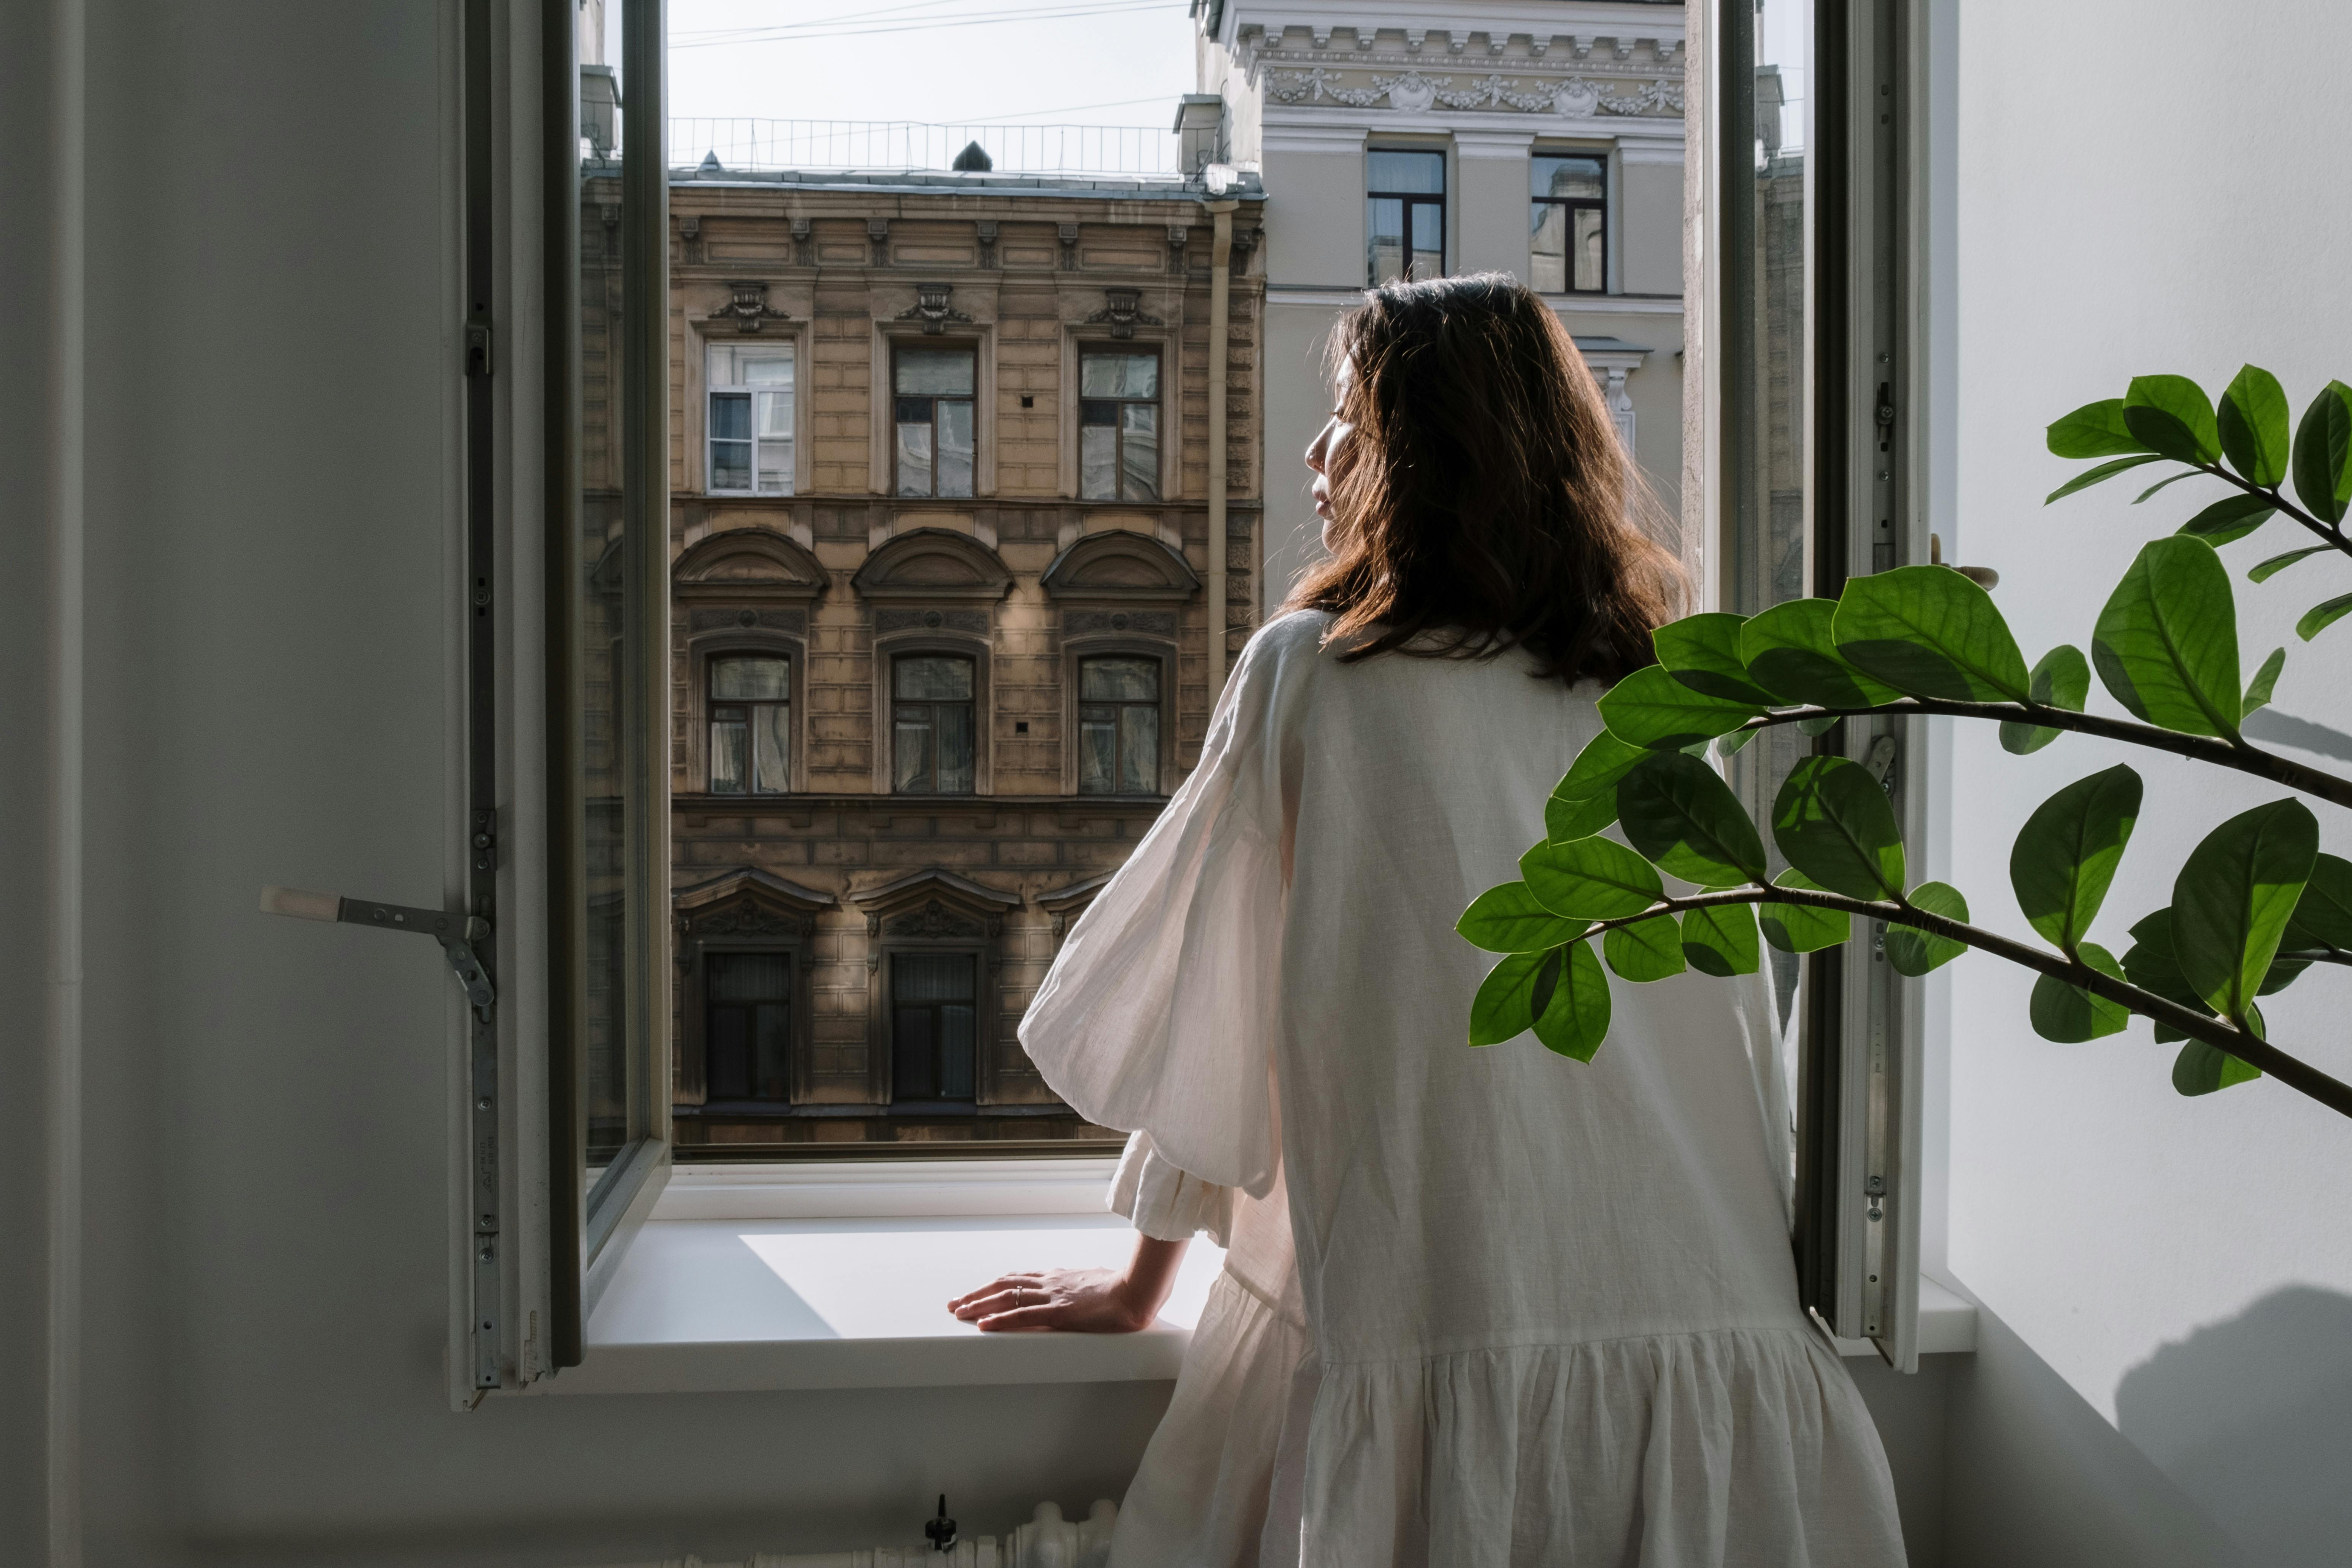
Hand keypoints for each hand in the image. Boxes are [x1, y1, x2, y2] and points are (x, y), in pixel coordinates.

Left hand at [947, 1266, 1153, 1332]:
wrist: (1139, 1290)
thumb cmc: (1126, 1287)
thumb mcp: (1097, 1283)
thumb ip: (1083, 1285)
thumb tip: (1080, 1287)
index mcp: (1059, 1278)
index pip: (1019, 1279)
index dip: (995, 1286)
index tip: (978, 1293)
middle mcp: (1050, 1283)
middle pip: (1004, 1285)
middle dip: (977, 1294)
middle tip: (956, 1303)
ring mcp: (1053, 1296)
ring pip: (1006, 1297)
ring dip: (980, 1305)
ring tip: (960, 1313)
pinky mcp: (1059, 1313)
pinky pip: (1023, 1316)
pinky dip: (1000, 1320)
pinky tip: (983, 1326)